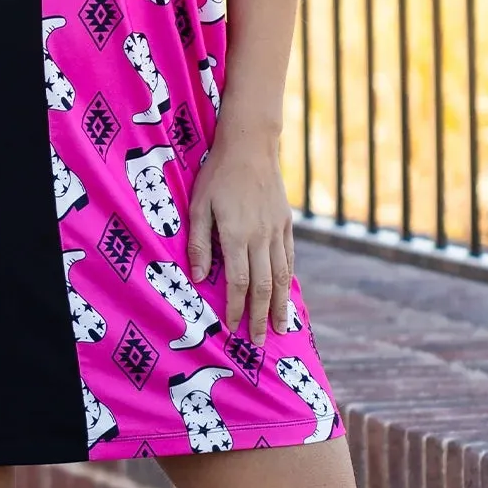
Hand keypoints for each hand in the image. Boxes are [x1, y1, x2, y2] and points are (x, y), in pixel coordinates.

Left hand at [186, 126, 293, 343]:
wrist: (250, 145)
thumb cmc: (216, 175)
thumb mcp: (198, 206)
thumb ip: (199, 243)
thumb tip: (199, 278)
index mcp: (236, 234)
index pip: (237, 282)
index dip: (235, 307)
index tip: (232, 328)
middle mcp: (260, 236)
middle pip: (263, 286)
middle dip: (259, 316)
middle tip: (260, 342)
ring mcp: (277, 230)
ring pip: (282, 275)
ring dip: (280, 305)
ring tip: (280, 327)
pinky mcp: (287, 223)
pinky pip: (289, 258)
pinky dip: (289, 280)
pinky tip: (286, 295)